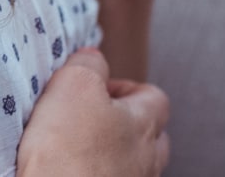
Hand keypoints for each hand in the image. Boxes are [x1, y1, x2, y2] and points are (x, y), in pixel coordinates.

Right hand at [17, 49, 170, 176]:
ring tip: (81, 147)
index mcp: (144, 124)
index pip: (154, 97)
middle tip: (93, 116)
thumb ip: (88, 64)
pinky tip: (75, 170)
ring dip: (114, 152)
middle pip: (152, 135)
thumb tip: (92, 58)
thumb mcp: (73, 85)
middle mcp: (147, 159)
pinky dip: (98, 173)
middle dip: (127, 123)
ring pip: (134, 164)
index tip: (96, 87)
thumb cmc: (70, 150)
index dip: (126, 87)